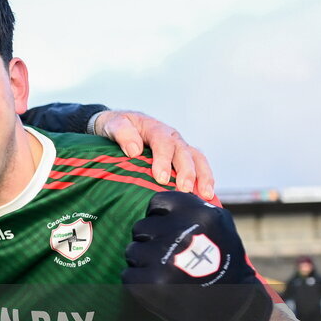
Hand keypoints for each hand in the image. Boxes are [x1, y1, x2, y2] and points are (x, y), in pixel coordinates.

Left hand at [92, 110, 214, 199]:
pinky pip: (199, 165)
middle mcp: (172, 137)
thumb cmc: (117, 126)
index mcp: (155, 129)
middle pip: (184, 152)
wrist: (120, 125)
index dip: (164, 160)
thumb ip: (123, 133)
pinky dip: (204, 179)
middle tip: (184, 190)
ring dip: (202, 177)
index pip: (163, 143)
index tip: (161, 178)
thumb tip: (134, 150)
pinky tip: (206, 195)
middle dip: (186, 172)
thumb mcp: (114, 124)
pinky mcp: (182, 157)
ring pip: (197, 159)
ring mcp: (179, 147)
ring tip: (205, 195)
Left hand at [122, 192, 271, 320]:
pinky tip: (158, 286)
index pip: (157, 203)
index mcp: (196, 213)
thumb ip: (193, 208)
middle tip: (168, 257)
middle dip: (150, 241)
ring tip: (165, 272)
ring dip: (143, 261)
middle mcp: (179, 233)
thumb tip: (167, 194)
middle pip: (140, 228)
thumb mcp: (219, 224)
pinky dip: (138, 281)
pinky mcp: (148, 282)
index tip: (168, 232)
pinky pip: (127, 273)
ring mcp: (162, 258)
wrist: (231, 307)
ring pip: (132, 250)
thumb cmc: (223, 263)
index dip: (159, 219)